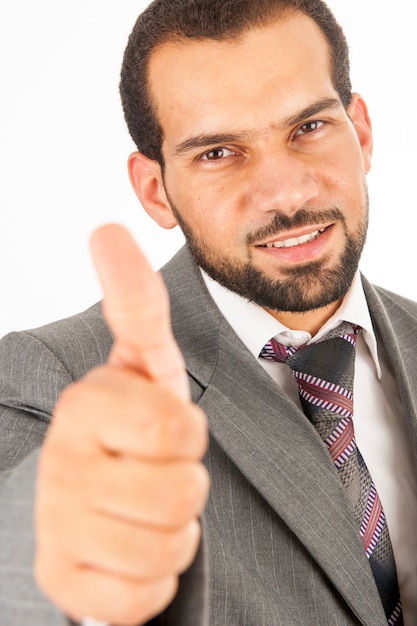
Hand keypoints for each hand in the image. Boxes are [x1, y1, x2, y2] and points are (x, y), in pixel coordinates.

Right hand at [34, 224, 208, 624]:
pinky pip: (145, 594)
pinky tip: (129, 550)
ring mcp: (56, 527)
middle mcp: (59, 464)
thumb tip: (105, 228)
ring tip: (146, 507)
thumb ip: (134, 303)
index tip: (159, 426)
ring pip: (167, 547)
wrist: (108, 502)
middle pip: (180, 491)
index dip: (185, 434)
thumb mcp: (146, 365)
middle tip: (156, 469)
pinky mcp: (64, 582)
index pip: (176, 428)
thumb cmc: (139, 428)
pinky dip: (153, 577)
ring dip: (173, 529)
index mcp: (83, 405)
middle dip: (184, 483)